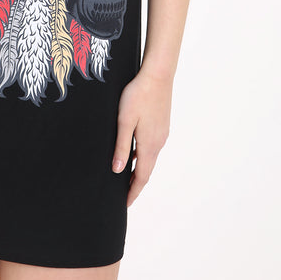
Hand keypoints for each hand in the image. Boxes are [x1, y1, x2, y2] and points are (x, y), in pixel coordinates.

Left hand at [111, 69, 172, 206]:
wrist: (158, 75)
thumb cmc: (138, 95)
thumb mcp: (124, 121)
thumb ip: (122, 147)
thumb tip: (118, 171)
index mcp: (149, 145)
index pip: (141, 177)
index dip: (133, 192)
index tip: (125, 204)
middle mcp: (159, 142)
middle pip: (147, 169)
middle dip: (135, 183)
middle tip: (123, 195)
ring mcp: (162, 133)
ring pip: (149, 157)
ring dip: (139, 168)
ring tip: (126, 176)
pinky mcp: (162, 124)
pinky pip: (151, 146)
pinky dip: (142, 155)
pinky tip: (133, 151)